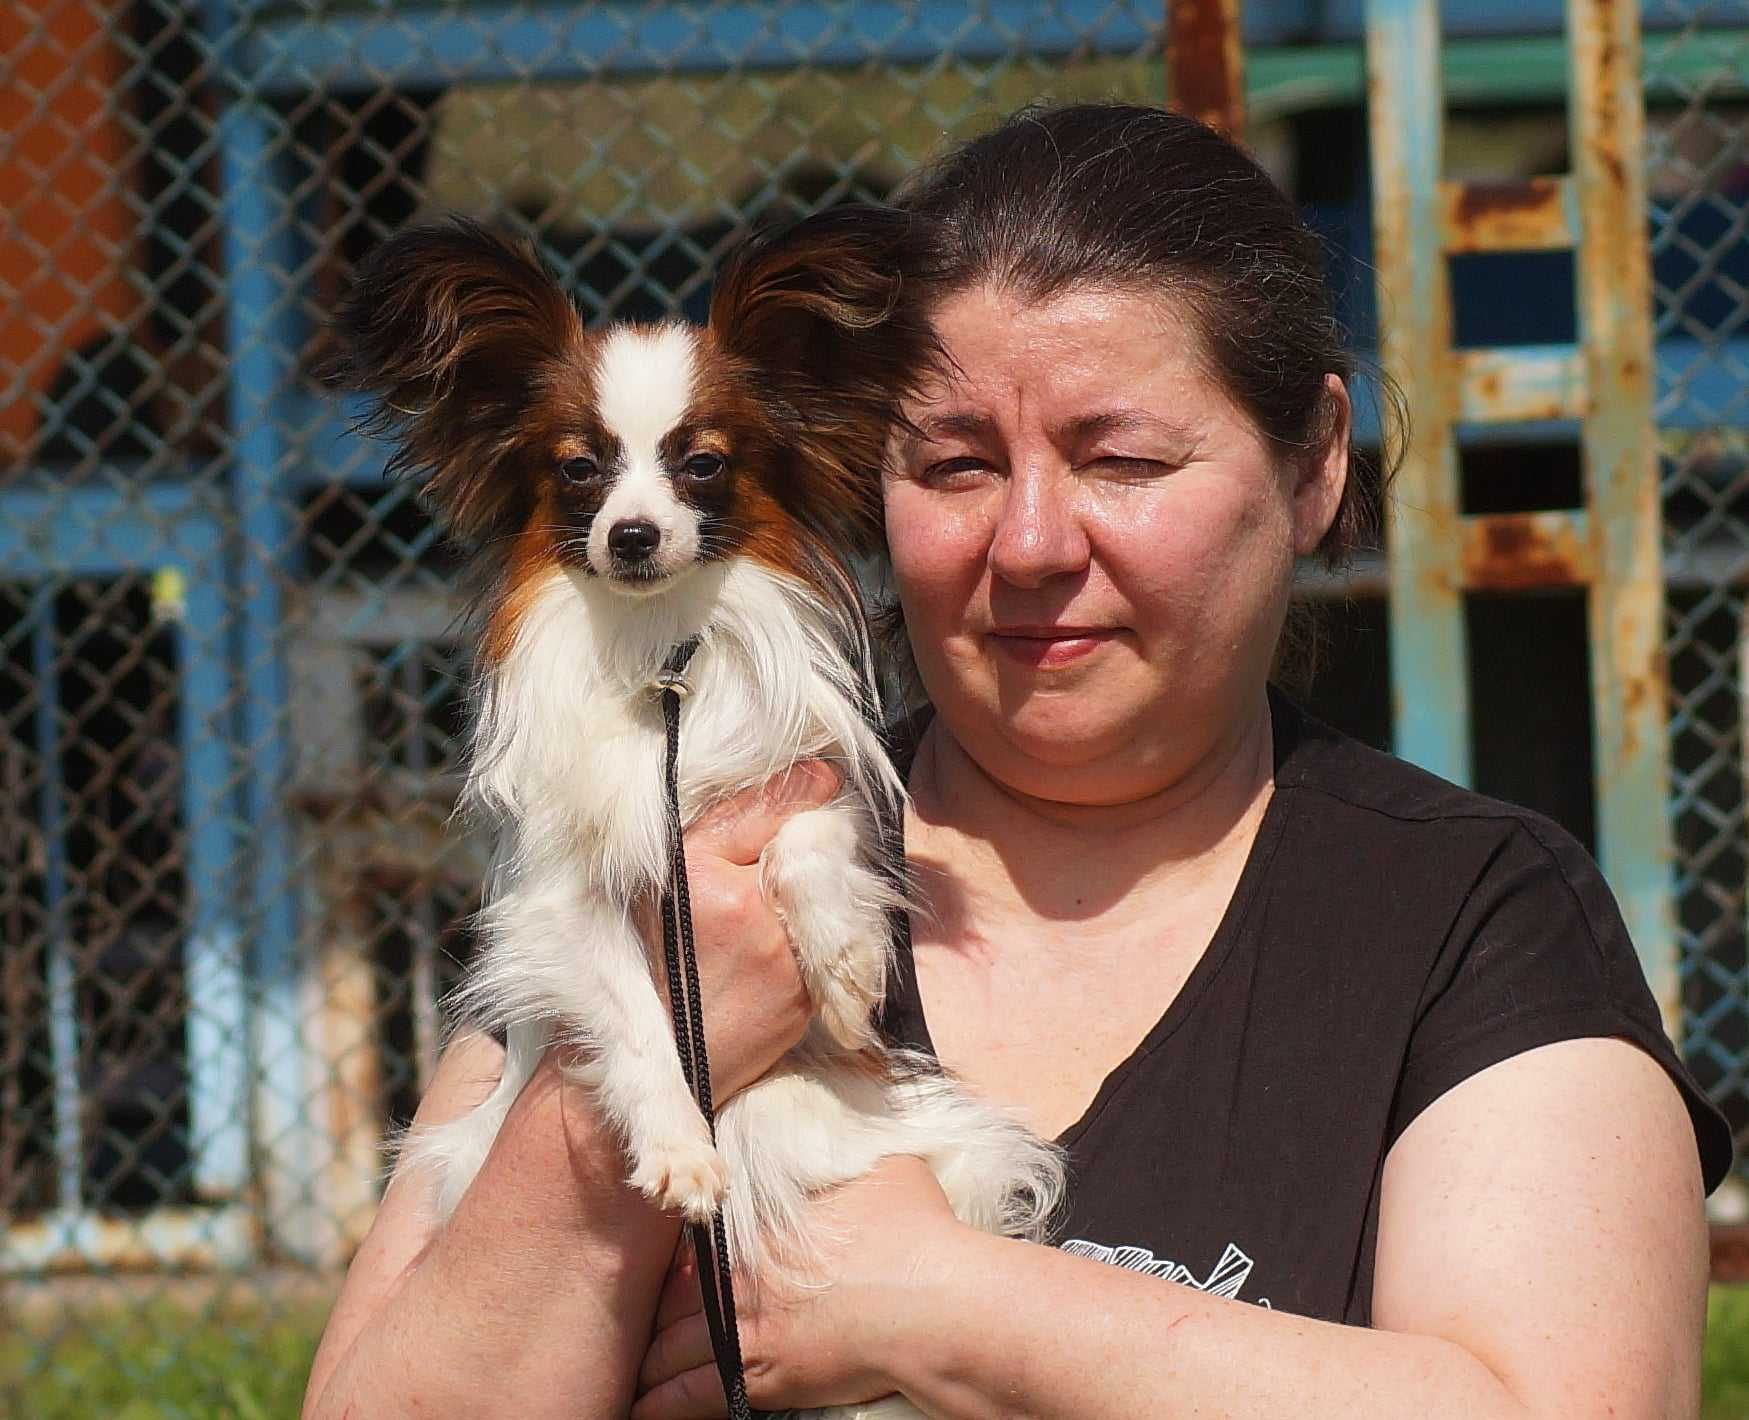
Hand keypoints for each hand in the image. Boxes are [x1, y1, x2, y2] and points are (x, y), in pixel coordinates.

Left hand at [632, 1156, 959, 1418]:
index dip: (676, 1260)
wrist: (929, 1302)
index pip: (693, 1241)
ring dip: (647, 1359)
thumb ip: (844, 1155)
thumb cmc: (911, 1232)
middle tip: (632, 1323)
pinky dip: (661, 1403)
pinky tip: (641, 1406)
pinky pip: (690, 1395)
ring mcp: (744, 1330)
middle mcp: (737, 1276)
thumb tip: (844, 1136)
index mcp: (757, 1225)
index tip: (668, 1269)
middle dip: (650, 1313)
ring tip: (629, 1370)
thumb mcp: (877, 1168)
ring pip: (670, 1347)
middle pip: (671, 1297)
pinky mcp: (762, 1378)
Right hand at [639, 760, 841, 1100]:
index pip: (768, 805)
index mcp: (694, 869)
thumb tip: (797, 784)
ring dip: (813, 891)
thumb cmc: (650, 967)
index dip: (801, 786)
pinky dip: (814, 937)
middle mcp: (743, 904)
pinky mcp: (806, 991)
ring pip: (823, 892)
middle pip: (806, 845)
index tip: (825, 774)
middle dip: (805, 843)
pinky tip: (778, 952)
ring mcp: (780, 952)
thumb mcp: (660, 886)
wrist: (661, 1061)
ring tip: (771, 912)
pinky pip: (827, 941)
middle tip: (790, 850)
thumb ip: (717, 833)